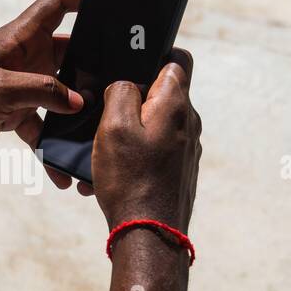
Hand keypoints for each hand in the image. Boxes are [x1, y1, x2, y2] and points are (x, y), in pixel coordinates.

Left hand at [0, 0, 84, 172]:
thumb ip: (42, 92)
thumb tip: (79, 102)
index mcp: (18, 39)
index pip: (56, 5)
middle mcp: (23, 58)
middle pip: (68, 52)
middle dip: (93, 63)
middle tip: (122, 75)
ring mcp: (20, 86)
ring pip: (60, 94)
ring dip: (75, 112)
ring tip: (98, 127)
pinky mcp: (13, 113)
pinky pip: (41, 128)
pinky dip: (50, 145)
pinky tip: (60, 169)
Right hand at [91, 49, 200, 230]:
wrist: (150, 236)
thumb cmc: (131, 180)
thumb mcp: (113, 126)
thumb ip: (120, 91)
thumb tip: (126, 83)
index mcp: (175, 104)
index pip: (177, 59)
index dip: (153, 54)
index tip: (129, 66)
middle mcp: (188, 124)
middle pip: (162, 94)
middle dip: (132, 99)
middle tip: (104, 113)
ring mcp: (187, 150)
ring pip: (154, 126)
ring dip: (128, 133)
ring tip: (102, 153)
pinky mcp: (180, 172)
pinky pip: (154, 152)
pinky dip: (133, 156)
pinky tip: (112, 175)